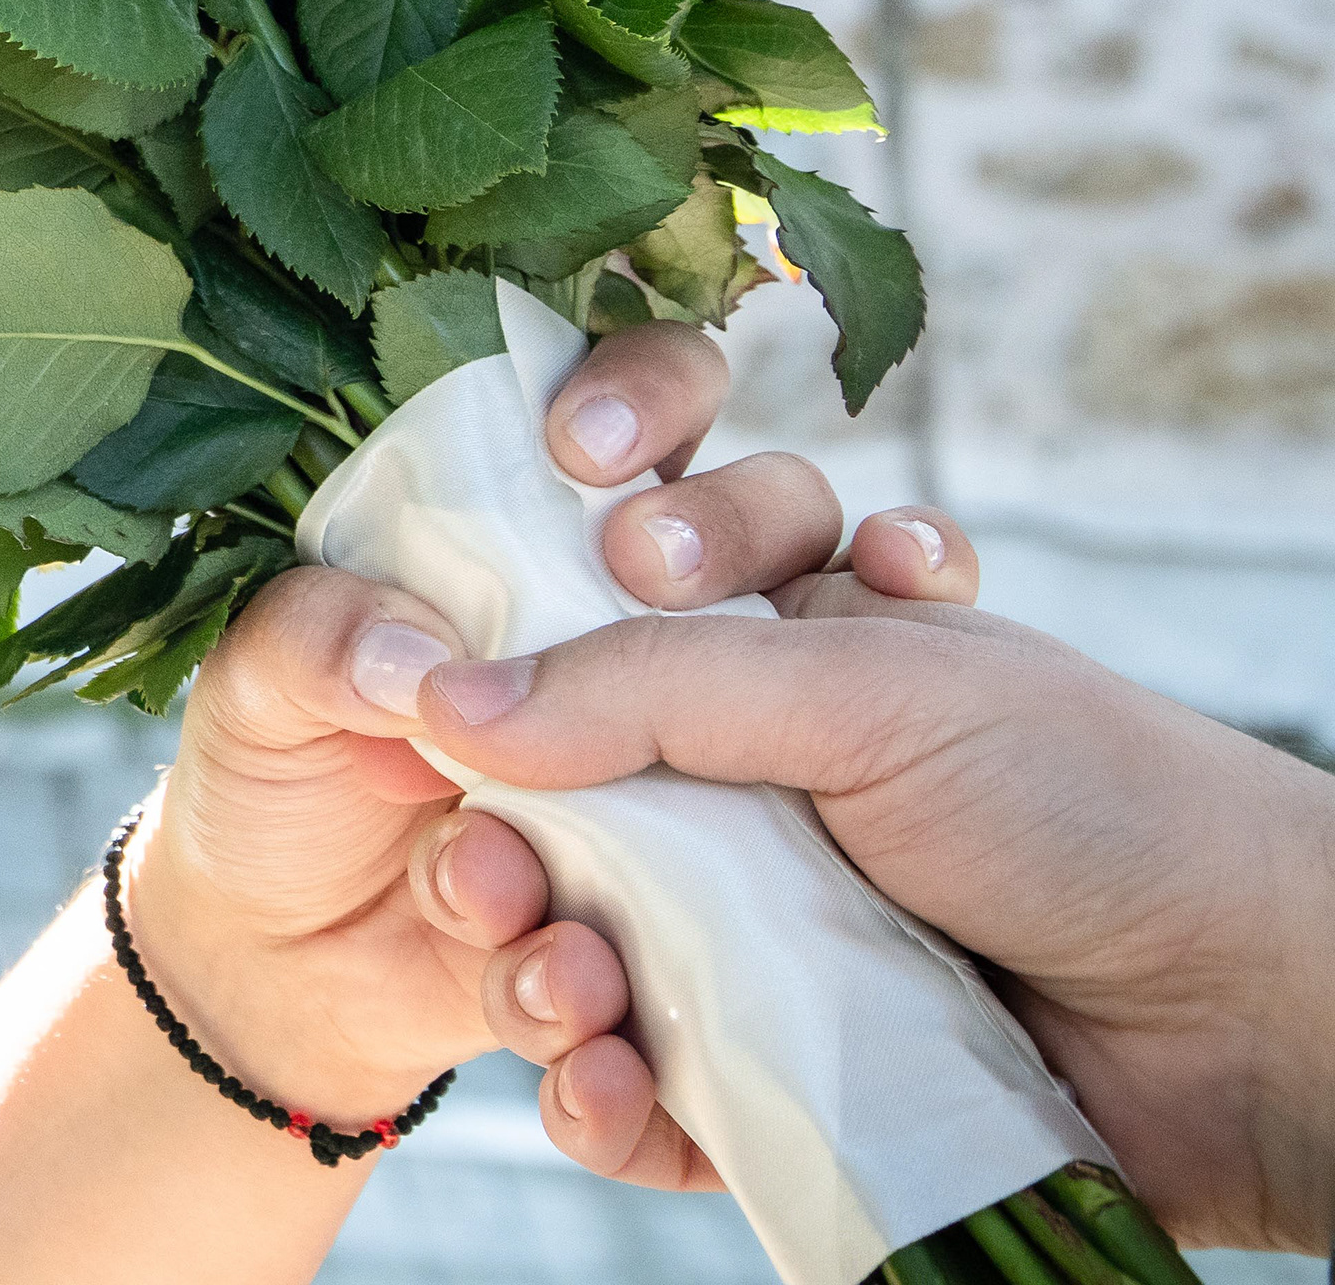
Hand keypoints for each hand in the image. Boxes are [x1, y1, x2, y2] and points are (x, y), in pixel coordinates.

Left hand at [0, 323, 851, 1284]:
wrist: (273, 969)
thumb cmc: (273, 773)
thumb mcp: (258, 689)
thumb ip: (317, 641)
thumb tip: (423, 663)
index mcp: (538, 543)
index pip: (644, 404)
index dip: (646, 392)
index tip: (583, 449)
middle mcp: (643, 638)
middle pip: (769, 534)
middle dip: (725, 556)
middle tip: (647, 595)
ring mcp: (684, 772)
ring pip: (767, 740)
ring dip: (660, 806)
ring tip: (483, 878)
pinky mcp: (678, 909)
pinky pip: (710, 935)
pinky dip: (600, 974)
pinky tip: (535, 988)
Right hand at [418, 511, 1334, 1254]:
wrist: (1257, 1016)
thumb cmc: (1096, 803)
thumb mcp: (871, 685)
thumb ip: (654, 681)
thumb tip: (452, 699)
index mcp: (775, 653)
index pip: (598, 605)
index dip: (527, 615)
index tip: (466, 643)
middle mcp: (751, 789)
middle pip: (550, 798)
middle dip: (500, 833)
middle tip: (492, 862)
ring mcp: (759, 937)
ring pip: (575, 945)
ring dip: (535, 970)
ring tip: (571, 989)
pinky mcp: (773, 1078)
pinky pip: (639, 1093)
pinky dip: (603, 1101)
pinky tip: (611, 1089)